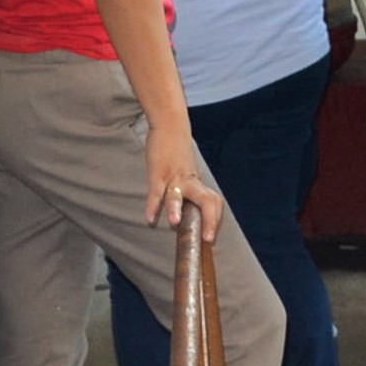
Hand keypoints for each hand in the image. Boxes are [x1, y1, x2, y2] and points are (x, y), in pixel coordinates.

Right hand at [146, 123, 223, 241]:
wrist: (171, 126)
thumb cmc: (176, 152)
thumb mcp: (185, 172)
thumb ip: (185, 190)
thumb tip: (182, 212)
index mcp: (197, 183)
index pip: (214, 202)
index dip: (215, 220)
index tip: (212, 238)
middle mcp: (190, 181)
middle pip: (208, 201)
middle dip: (210, 221)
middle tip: (209, 239)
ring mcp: (174, 176)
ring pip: (178, 195)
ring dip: (176, 210)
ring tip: (174, 225)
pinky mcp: (158, 172)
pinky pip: (156, 191)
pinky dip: (152, 206)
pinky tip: (150, 220)